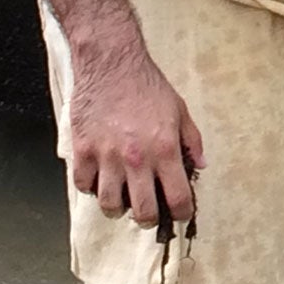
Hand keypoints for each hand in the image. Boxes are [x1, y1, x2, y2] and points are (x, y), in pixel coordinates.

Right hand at [67, 43, 205, 226]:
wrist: (112, 64)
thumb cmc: (147, 86)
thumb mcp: (180, 110)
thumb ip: (192, 141)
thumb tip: (201, 165)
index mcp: (165, 149)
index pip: (178, 197)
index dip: (182, 213)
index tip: (180, 214)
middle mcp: (137, 159)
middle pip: (143, 212)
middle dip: (149, 219)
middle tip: (149, 212)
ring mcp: (107, 157)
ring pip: (110, 205)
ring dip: (117, 207)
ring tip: (122, 197)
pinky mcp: (83, 151)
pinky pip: (84, 186)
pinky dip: (92, 187)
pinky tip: (100, 178)